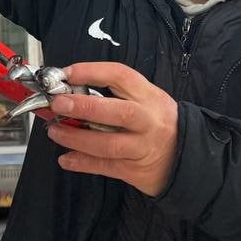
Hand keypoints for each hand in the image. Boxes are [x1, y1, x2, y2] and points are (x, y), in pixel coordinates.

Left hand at [44, 63, 179, 196]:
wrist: (186, 156)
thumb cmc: (159, 122)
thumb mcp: (148, 100)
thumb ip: (117, 94)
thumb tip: (72, 90)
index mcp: (149, 96)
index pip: (121, 76)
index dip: (93, 72)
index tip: (68, 73)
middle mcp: (148, 120)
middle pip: (118, 112)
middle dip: (85, 107)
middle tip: (58, 104)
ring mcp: (142, 147)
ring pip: (108, 144)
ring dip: (77, 138)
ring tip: (54, 132)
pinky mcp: (134, 169)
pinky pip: (105, 166)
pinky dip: (83, 163)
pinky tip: (66, 159)